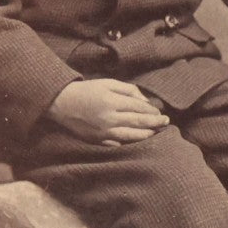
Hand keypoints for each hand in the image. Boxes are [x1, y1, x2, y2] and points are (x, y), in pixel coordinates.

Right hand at [47, 79, 168, 144]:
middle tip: (166, 123)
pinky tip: (138, 140)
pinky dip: (130, 142)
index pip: (139, 108)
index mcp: (112, 102)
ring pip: (131, 136)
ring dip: (146, 134)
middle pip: (138, 123)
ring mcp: (104, 132)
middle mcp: (110, 119)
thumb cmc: (87, 91)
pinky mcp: (98, 141)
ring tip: (156, 132)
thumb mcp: (107, 84)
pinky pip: (119, 144)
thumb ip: (128, 90)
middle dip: (155, 123)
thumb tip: (145, 102)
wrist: (61, 104)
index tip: (161, 112)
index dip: (152, 111)